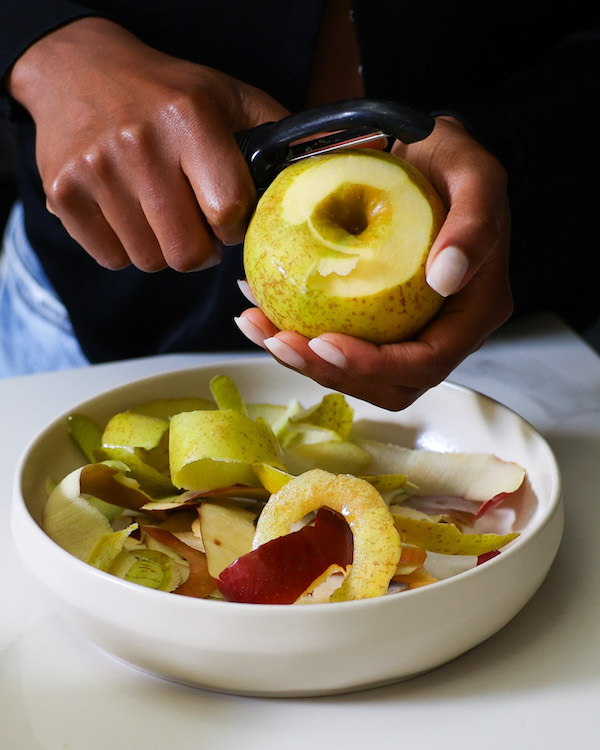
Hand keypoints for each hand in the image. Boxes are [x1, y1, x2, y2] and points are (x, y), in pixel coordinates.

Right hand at [8, 17, 288, 270]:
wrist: (78, 69)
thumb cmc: (165, 92)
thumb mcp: (226, 96)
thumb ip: (273, 132)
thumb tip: (320, 168)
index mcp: (190, 120)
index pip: (228, 212)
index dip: (234, 227)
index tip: (227, 217)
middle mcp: (140, 145)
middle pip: (187, 253)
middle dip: (201, 252)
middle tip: (197, 229)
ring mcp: (97, 171)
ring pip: (149, 260)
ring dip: (163, 250)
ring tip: (162, 216)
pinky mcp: (64, 193)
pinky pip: (111, 258)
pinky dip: (125, 249)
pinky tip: (129, 216)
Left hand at [235, 116, 512, 410]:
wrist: (428, 155)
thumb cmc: (454, 162)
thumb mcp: (475, 173)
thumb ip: (474, 223)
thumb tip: (447, 278)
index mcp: (474, 310)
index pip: (427, 363)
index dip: (375, 366)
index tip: (325, 344)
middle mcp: (442, 330)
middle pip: (388, 383)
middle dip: (330, 373)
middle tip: (280, 343)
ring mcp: (408, 328)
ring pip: (358, 371)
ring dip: (304, 359)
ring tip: (259, 327)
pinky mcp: (376, 318)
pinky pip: (339, 339)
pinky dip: (298, 333)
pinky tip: (260, 308)